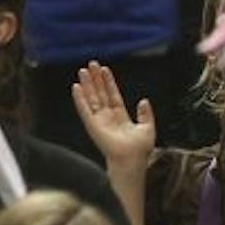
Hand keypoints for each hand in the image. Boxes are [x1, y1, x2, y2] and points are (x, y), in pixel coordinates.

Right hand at [71, 61, 155, 177]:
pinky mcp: (92, 125)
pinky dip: (79, 98)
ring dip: (87, 84)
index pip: (113, 95)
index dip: (109, 82)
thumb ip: (146, 114)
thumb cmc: (140, 149)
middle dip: (95, 79)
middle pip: (100, 93)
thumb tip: (144, 100)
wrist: (131, 160)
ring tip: (83, 70)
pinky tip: (76, 87)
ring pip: (91, 98)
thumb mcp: (148, 128)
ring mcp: (99, 120)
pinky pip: (84, 109)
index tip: (105, 69)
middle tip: (91, 64)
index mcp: (120, 116)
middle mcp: (107, 117)